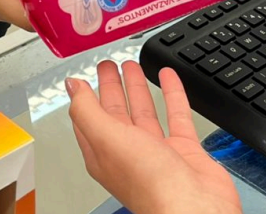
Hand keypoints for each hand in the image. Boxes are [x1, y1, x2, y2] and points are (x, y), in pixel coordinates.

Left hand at [68, 61, 241, 213]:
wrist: (193, 207)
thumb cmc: (149, 184)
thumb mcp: (107, 139)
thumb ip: (86, 110)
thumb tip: (71, 86)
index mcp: (103, 153)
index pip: (88, 119)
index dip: (85, 95)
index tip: (84, 75)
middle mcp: (129, 154)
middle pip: (116, 113)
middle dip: (111, 87)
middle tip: (109, 65)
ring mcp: (157, 153)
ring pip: (144, 113)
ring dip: (137, 89)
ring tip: (133, 66)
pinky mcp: (184, 151)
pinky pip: (176, 116)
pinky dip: (172, 94)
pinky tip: (168, 78)